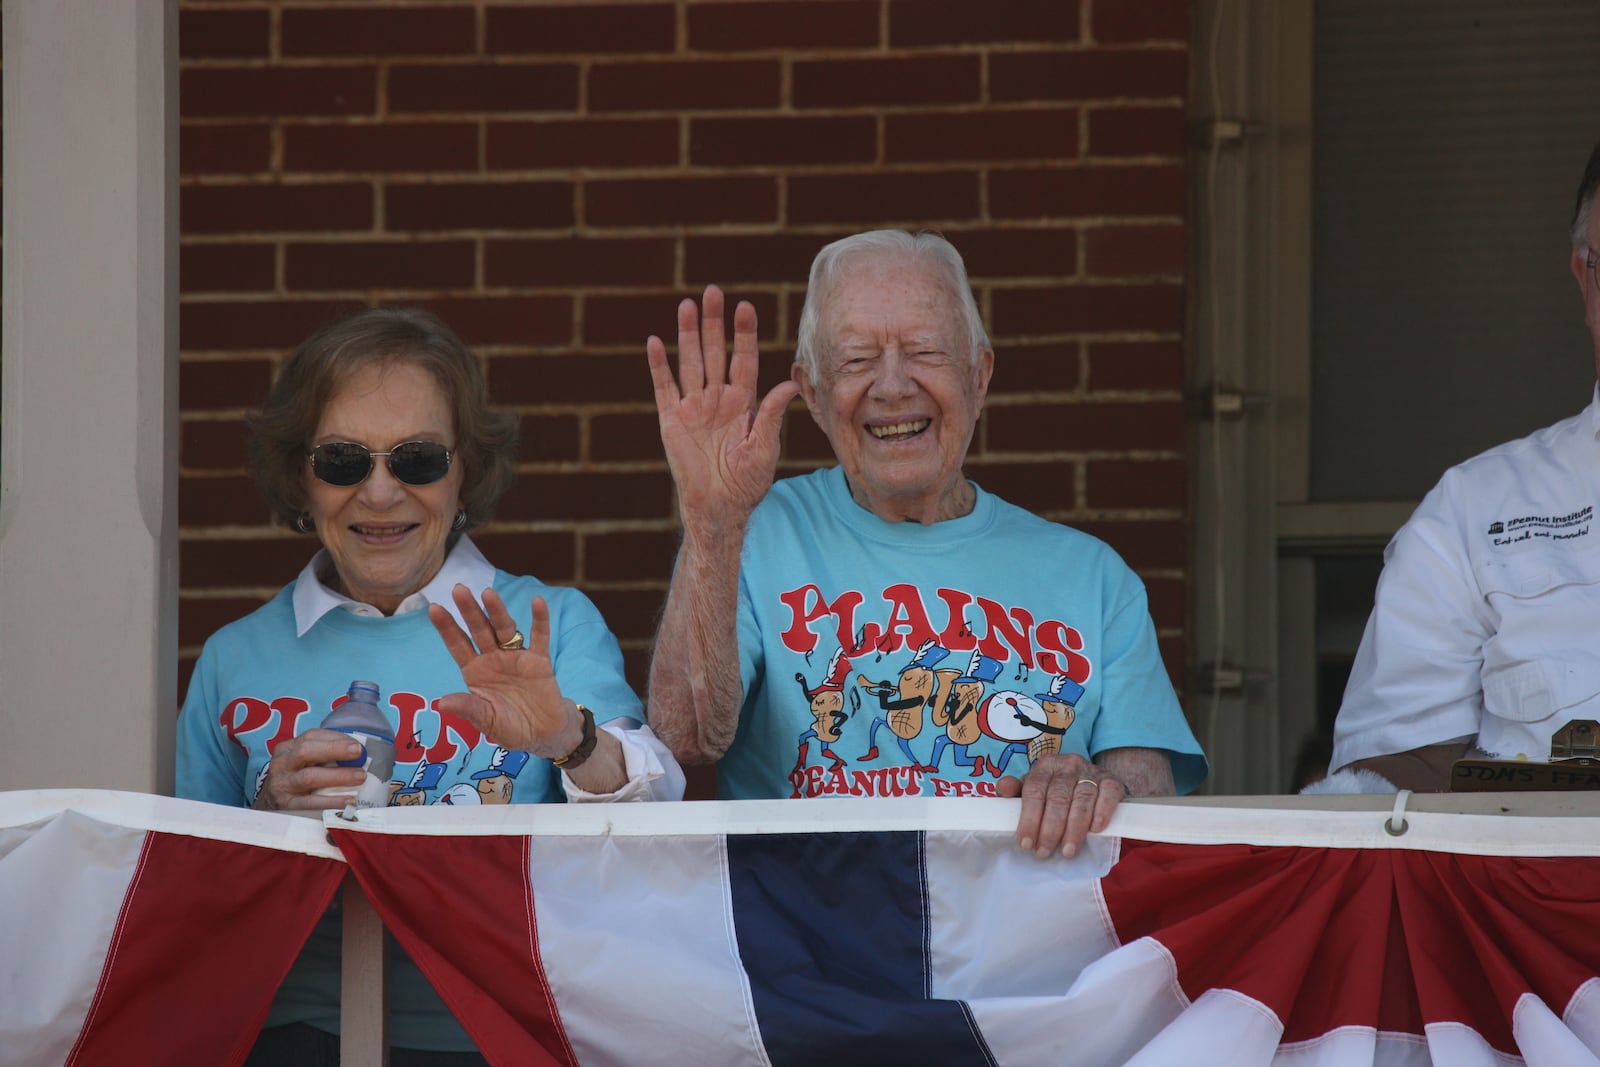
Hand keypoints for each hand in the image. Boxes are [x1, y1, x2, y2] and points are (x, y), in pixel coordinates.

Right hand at [253, 729, 366, 812]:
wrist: (270, 806)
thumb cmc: (296, 779)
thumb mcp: (304, 762)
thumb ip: (326, 755)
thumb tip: (361, 754)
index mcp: (287, 748)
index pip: (311, 736)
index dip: (336, 738)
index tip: (358, 744)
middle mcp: (281, 764)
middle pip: (306, 751)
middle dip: (335, 750)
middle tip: (359, 753)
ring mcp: (282, 785)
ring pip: (309, 777)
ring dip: (338, 776)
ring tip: (360, 777)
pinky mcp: (286, 807)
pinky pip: (309, 804)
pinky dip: (330, 802)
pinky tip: (348, 801)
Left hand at [427, 585, 585, 758]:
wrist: (542, 735)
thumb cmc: (510, 727)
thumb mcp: (486, 720)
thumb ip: (468, 708)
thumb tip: (441, 703)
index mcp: (475, 671)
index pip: (457, 645)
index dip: (446, 628)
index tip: (434, 608)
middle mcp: (493, 659)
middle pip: (479, 630)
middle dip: (469, 610)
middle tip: (459, 589)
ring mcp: (516, 657)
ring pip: (505, 629)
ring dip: (497, 611)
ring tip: (488, 593)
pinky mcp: (539, 661)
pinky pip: (540, 637)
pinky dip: (540, 620)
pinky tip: (538, 602)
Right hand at [646, 285, 799, 532]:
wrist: (718, 507)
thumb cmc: (747, 482)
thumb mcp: (764, 447)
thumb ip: (771, 415)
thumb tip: (791, 384)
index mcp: (743, 402)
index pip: (744, 360)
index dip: (745, 335)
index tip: (746, 308)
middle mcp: (718, 398)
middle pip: (716, 352)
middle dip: (715, 323)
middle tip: (714, 292)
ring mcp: (694, 407)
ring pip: (690, 362)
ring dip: (688, 335)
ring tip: (687, 305)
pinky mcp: (671, 419)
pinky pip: (664, 387)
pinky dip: (658, 365)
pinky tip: (655, 342)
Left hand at [997, 752, 1125, 858]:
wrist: (1093, 781)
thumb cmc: (1058, 790)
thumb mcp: (1036, 788)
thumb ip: (1018, 791)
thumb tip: (1002, 788)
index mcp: (1045, 765)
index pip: (1034, 791)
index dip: (1029, 819)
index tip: (1026, 843)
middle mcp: (1068, 764)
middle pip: (1057, 798)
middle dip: (1050, 829)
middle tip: (1044, 852)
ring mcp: (1091, 771)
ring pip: (1082, 799)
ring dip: (1074, 828)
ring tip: (1068, 851)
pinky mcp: (1112, 781)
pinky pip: (1108, 795)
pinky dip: (1102, 812)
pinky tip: (1096, 830)